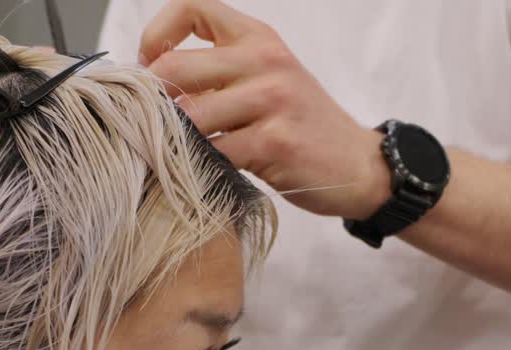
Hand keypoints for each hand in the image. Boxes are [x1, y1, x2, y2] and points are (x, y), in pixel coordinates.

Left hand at [139, 0, 390, 218]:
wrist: (359, 164)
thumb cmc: (302, 124)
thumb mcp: (268, 78)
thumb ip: (220, 71)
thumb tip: (152, 84)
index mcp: (259, 37)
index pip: (191, 6)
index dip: (156, 35)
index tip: (152, 67)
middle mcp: (266, 59)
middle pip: (175, 68)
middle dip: (155, 104)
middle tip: (159, 126)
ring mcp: (272, 99)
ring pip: (190, 116)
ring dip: (177, 142)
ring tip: (184, 155)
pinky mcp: (275, 141)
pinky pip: (214, 152)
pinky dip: (202, 167)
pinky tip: (210, 172)